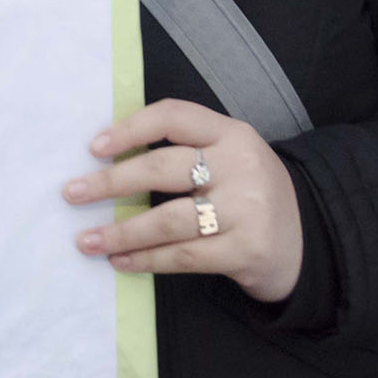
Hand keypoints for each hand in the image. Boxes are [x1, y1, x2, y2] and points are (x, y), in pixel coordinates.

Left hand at [63, 99, 303, 303]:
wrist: (306, 241)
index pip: (175, 116)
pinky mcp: (246, 251)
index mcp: (232, 133)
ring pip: (169, 219)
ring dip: (121, 231)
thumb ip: (184, 151)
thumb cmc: (247, 194)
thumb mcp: (229, 158)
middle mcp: (241, 165)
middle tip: (71, 194)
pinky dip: (146, 259)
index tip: (93, 147)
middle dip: (111, 182)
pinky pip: (183, 255)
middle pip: (164, 168)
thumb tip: (106, 157)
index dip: (131, 127)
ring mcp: (247, 210)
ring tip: (87, 240)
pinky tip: (120, 262)